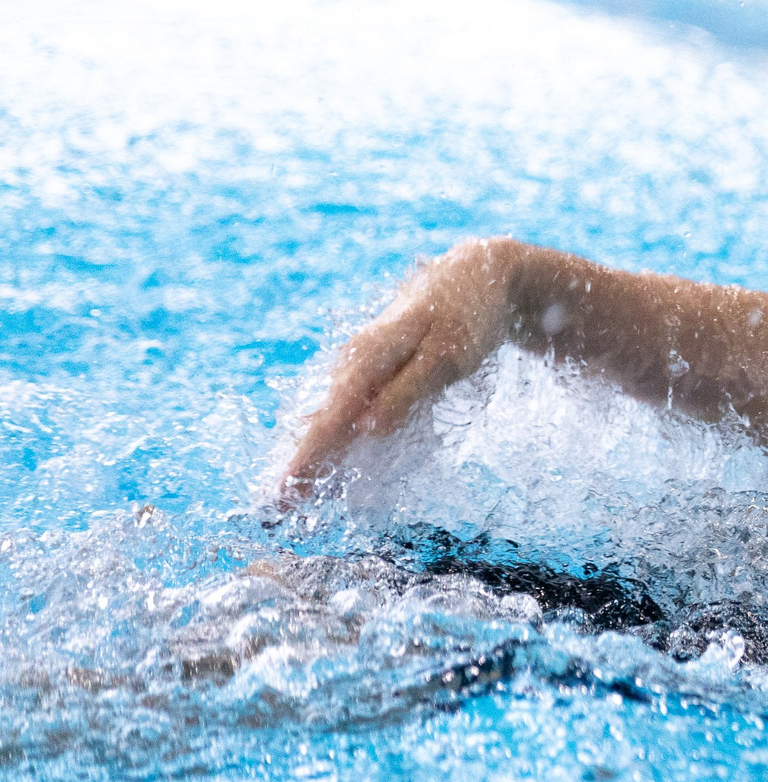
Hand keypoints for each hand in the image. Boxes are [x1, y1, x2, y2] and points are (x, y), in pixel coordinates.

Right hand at [277, 238, 522, 498]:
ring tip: (289, 493)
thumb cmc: (468, 317)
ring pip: (332, 413)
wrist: (479, 274)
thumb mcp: (447, 357)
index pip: (331, 417)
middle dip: (298, 463)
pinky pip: (347, 405)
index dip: (307, 457)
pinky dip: (334, 433)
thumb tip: (366, 430)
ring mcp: (363, 360)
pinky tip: (327, 459)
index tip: (285, 492)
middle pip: (323, 418)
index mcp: (369, 355)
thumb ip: (407, 392)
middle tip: (273, 508)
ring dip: (312, 452)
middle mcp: (356, 358)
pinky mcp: (376, 365)